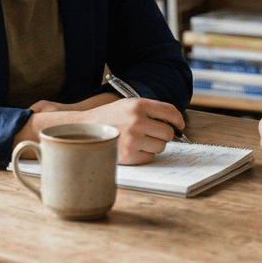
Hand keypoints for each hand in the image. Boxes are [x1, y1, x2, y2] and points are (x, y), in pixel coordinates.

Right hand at [22, 97, 183, 164]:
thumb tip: (174, 125)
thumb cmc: (108, 118)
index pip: (170, 112)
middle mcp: (137, 121)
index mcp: (138, 105)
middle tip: (152, 134)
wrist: (83, 130)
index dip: (178, 120)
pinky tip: (131, 148)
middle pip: (168, 132)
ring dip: (153, 145)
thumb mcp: (127, 105)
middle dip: (163, 134)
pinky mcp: (129, 155)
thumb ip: (150, 110)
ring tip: (137, 140)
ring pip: (160, 146)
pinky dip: (143, 154)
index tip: (179, 125)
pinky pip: (149, 157)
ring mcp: (134, 138)